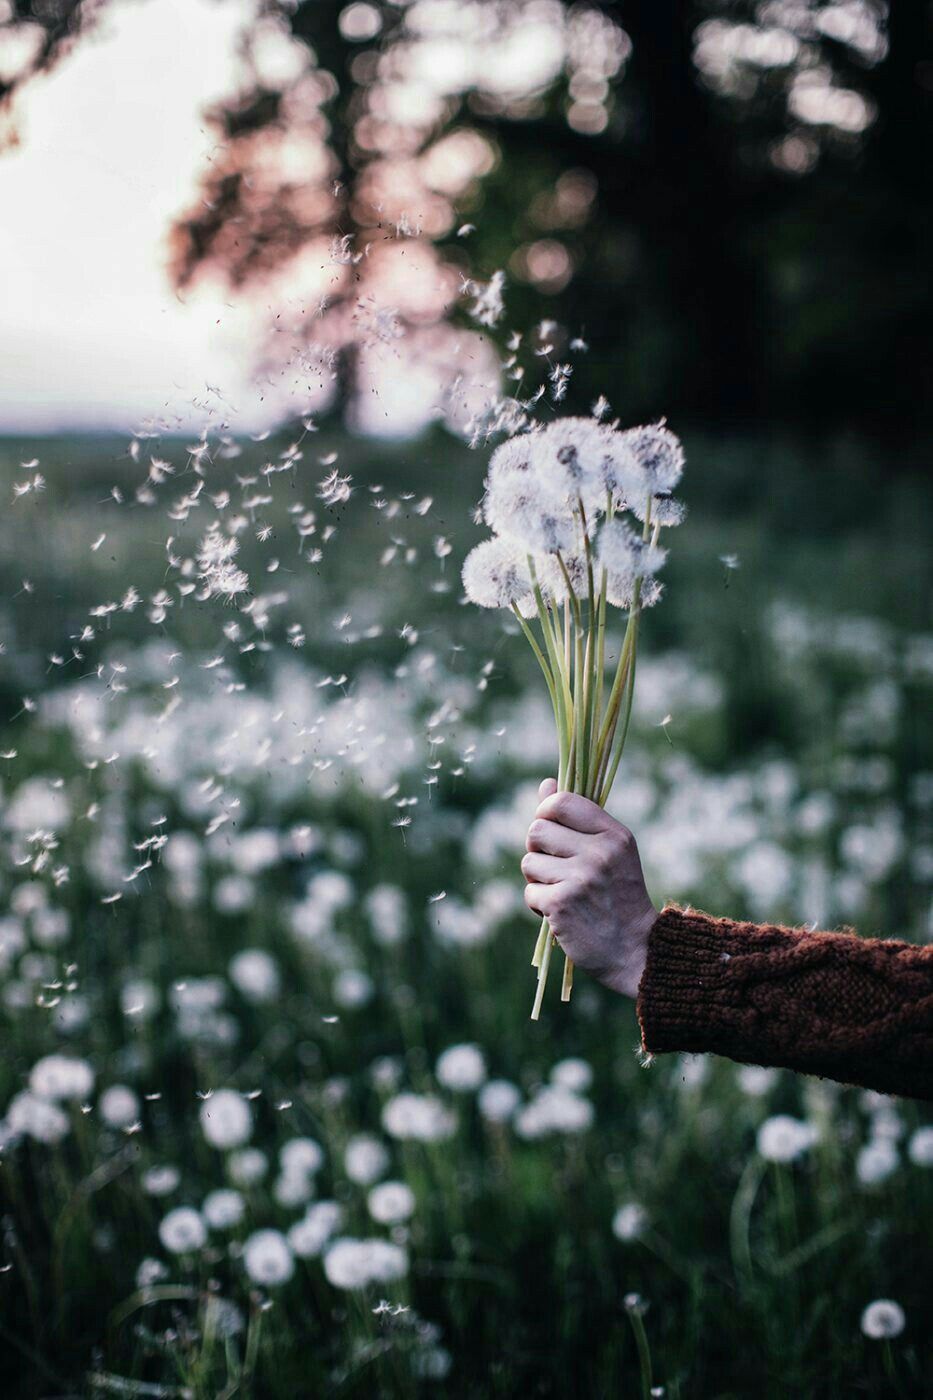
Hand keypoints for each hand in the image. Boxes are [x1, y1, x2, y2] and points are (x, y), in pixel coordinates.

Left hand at [521, 778, 657, 999]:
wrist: (635, 950)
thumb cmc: (618, 896)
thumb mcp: (609, 851)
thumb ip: (577, 818)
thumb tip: (545, 785)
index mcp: (614, 834)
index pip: (561, 802)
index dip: (546, 811)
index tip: (550, 827)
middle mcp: (599, 852)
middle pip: (536, 829)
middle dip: (538, 848)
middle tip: (555, 866)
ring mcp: (580, 878)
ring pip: (529, 861)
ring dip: (538, 879)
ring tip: (562, 891)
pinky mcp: (562, 904)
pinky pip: (530, 891)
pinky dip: (539, 904)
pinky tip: (560, 912)